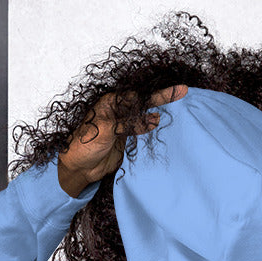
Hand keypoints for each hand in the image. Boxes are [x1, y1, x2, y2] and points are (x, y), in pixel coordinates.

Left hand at [58, 84, 188, 194]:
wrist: (78, 168)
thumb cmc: (84, 145)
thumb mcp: (106, 130)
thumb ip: (129, 123)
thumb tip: (154, 119)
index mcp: (111, 103)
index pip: (138, 96)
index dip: (156, 94)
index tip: (175, 91)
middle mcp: (118, 111)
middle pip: (144, 103)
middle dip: (162, 99)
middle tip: (183, 92)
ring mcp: (123, 126)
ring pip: (145, 117)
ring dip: (159, 113)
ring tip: (179, 108)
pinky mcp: (125, 140)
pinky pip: (142, 132)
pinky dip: (152, 129)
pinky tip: (162, 126)